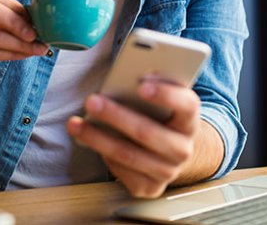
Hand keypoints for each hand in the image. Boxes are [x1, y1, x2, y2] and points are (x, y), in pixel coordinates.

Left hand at [67, 80, 201, 197]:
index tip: (142, 85)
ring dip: (98, 138)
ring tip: (76, 124)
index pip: (187, 106)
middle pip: (147, 132)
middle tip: (92, 101)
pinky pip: (122, 171)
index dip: (166, 95)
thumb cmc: (161, 116)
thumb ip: (151, 87)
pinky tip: (88, 141)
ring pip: (128, 154)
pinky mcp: (151, 188)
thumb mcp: (163, 98)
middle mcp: (183, 149)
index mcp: (190, 121)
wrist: (173, 149)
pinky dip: (103, 155)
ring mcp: (168, 172)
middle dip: (116, 116)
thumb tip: (123, 80)